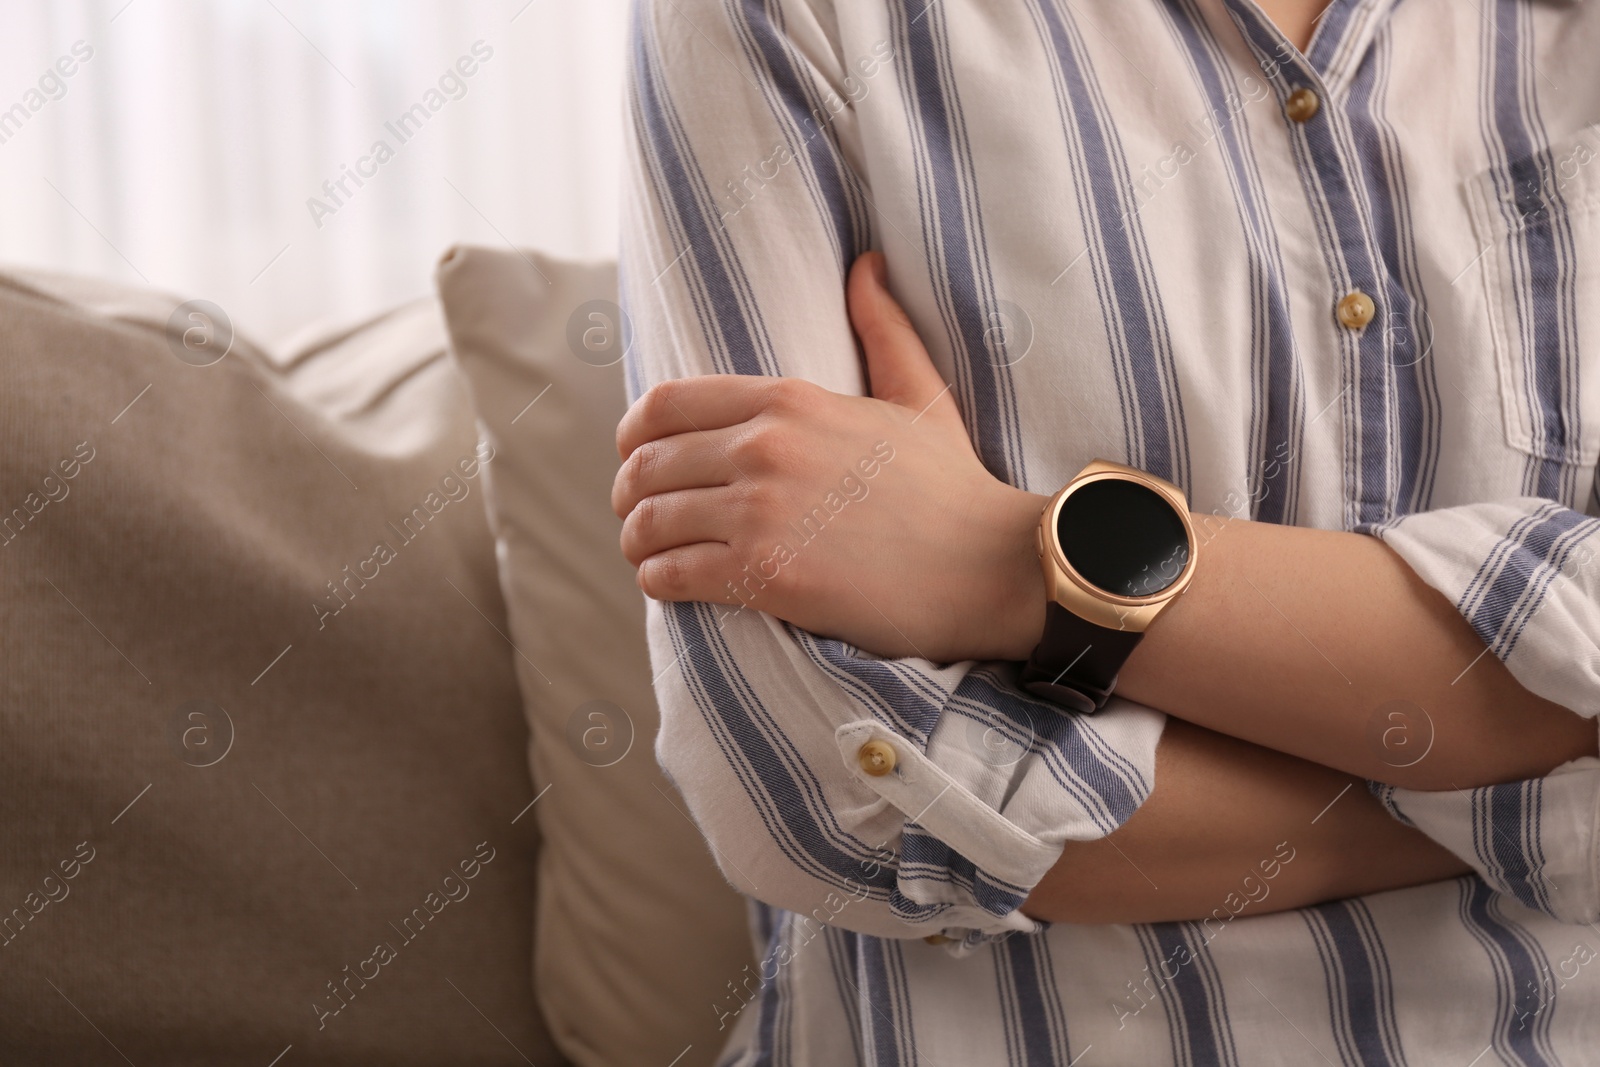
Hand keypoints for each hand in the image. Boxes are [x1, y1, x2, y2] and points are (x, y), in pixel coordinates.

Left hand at [612, 251, 1048, 662]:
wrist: (990, 565)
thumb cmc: (953, 485)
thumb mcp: (919, 394)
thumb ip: (882, 329)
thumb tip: (867, 265)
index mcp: (788, 400)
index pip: (664, 405)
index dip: (632, 436)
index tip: (633, 458)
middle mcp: (764, 448)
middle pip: (645, 465)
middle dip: (628, 493)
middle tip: (635, 516)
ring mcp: (761, 512)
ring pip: (650, 523)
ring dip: (638, 542)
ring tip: (646, 554)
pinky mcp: (765, 575)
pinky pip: (673, 573)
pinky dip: (658, 580)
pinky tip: (668, 584)